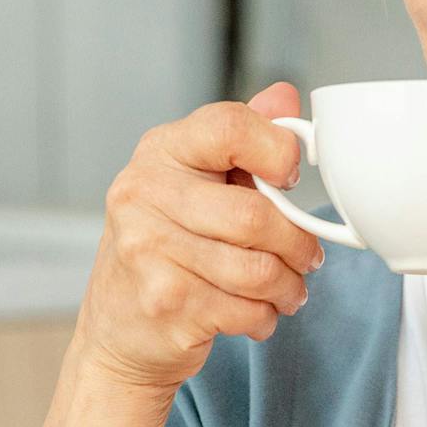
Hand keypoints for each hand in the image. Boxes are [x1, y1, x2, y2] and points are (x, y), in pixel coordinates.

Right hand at [74, 81, 325, 394]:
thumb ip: (242, 139)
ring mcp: (149, 252)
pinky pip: (246, 310)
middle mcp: (144, 195)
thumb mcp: (196, 181)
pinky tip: (256, 313)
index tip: (289, 179)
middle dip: (298, 244)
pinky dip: (265, 318)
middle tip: (309, 257)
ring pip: (258, 270)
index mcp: (160, 152)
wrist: (117, 328)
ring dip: (289, 286)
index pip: (230, 128)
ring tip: (289, 289)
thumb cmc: (166, 247)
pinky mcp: (165, 304)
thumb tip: (286, 98)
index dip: (277, 150)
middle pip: (255, 215)